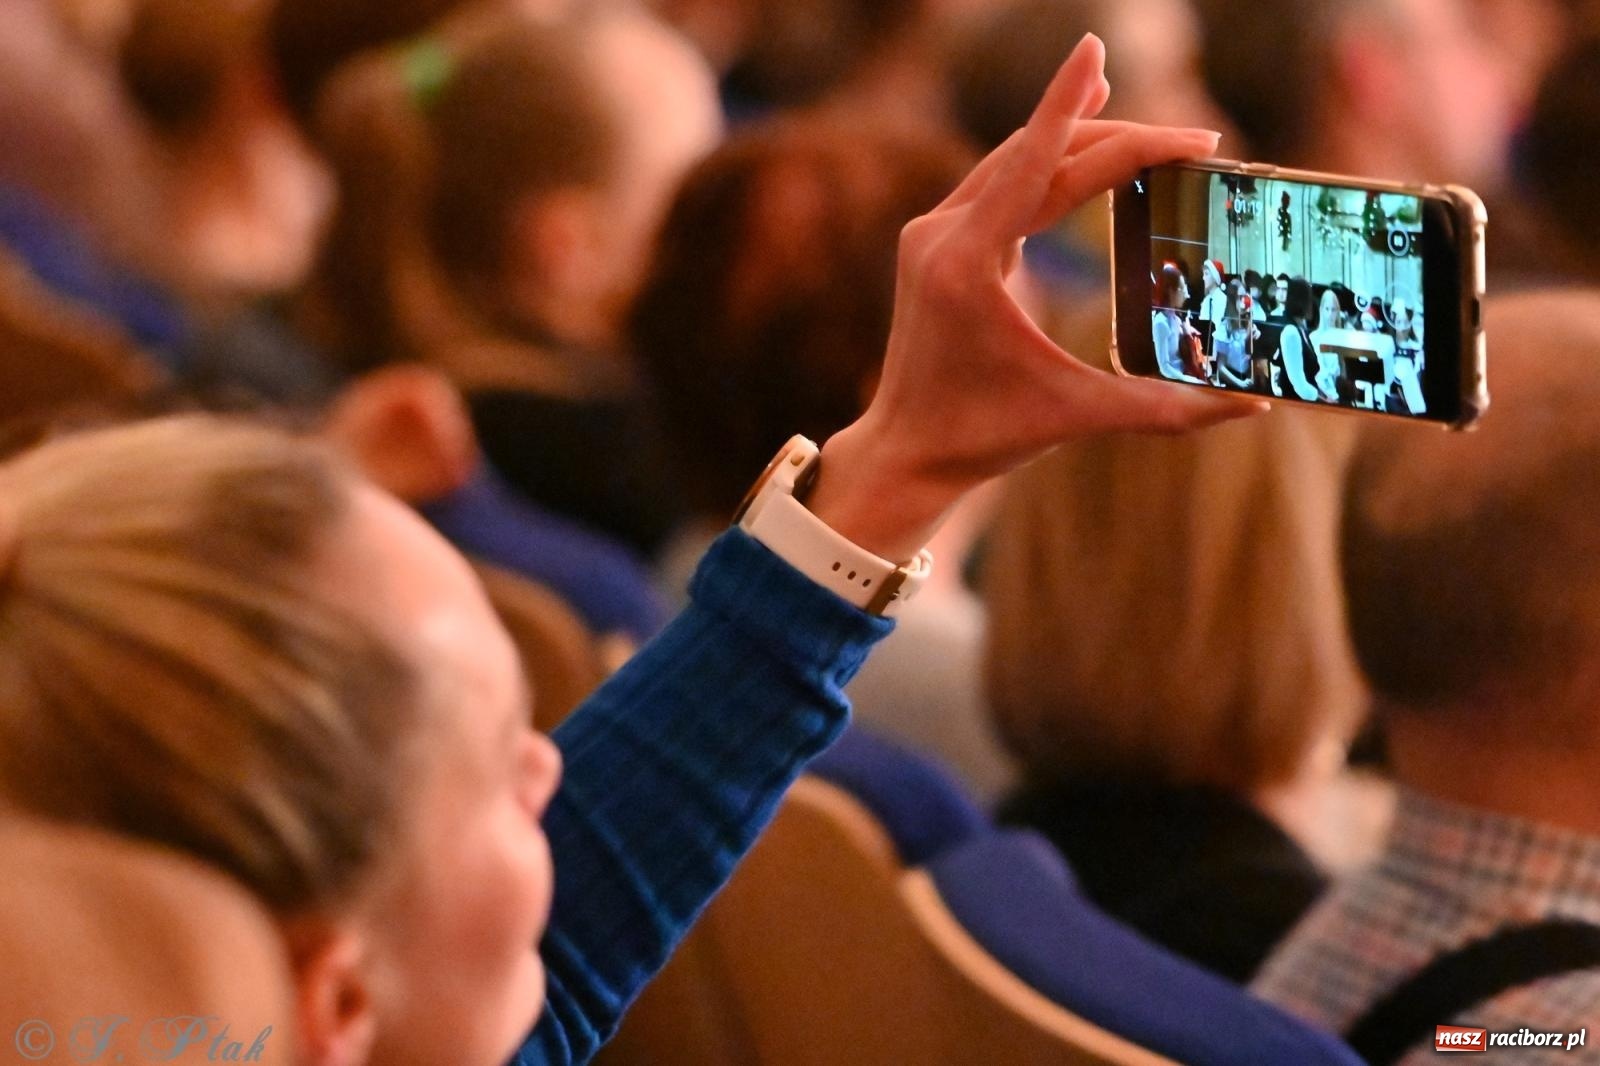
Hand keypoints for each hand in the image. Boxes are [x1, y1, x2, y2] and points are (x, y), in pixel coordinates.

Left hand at [808, 34, 1265, 560]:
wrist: (906, 451)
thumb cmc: (985, 437)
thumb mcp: (1079, 418)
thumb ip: (1167, 410)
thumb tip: (1255, 406)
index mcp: (965, 265)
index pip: (1034, 164)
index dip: (1076, 106)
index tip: (1096, 46)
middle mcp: (940, 236)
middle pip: (1036, 156)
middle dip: (1117, 137)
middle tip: (1195, 138)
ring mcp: (931, 235)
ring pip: (1013, 161)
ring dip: (1075, 135)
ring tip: (1134, 110)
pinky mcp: (934, 243)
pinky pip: (996, 182)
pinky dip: (1039, 159)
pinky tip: (1073, 141)